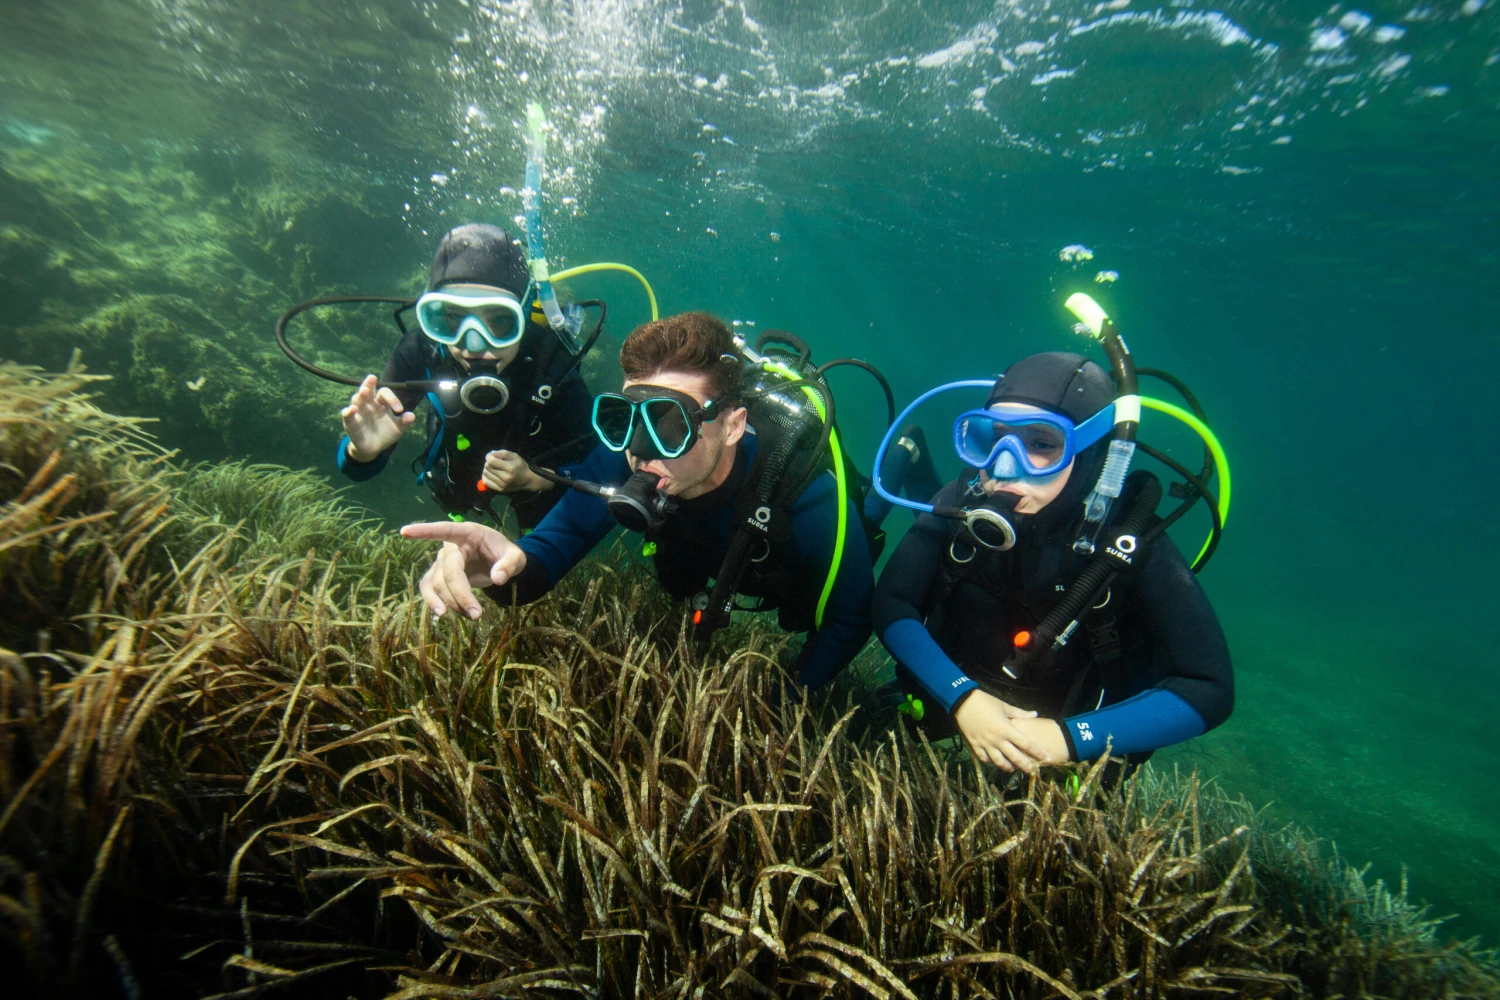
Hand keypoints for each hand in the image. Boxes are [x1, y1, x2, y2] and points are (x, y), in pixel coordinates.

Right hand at [341, 374, 413, 460]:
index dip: (392, 398)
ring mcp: (358, 411)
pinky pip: (347, 414)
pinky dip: (348, 412)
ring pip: (356, 399)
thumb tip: (412, 415)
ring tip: (364, 392)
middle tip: (372, 378)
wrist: (374, 448)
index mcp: (381, 403)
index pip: (384, 393)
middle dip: (369, 384)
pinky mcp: (350, 421)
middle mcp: (369, 404)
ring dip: (360, 395)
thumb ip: (404, 422)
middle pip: (368, 390)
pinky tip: (351, 410)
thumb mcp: (397, 429)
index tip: (399, 410)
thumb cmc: (386, 433)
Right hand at [401, 521, 527, 618]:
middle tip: (477, 614)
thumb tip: (498, 578)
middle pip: (447, 571)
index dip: (425, 531)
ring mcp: (441, 561)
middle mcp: (450, 547)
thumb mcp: (516, 556)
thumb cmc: (504, 554)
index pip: (445, 530)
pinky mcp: (438, 576)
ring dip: (450, 602)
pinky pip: (428, 589)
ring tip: (471, 616)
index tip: (405, 531)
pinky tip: (443, 613)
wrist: (499, 563)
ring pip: (436, 583)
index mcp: (467, 533)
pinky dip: (433, 602)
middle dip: (460, 594)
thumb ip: (510, 564)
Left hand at [481, 449, 547, 493]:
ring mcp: (502, 485)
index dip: (488, 456)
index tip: (491, 455)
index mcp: (509, 468)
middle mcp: (505, 477)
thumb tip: (490, 454)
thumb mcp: (514, 456)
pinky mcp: (500, 490)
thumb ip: (502, 453)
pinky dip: (486, 477)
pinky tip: (490, 474)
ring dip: (487, 469)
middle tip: (493, 462)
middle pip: (487, 467)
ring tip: (493, 468)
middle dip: (488, 462)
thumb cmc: (521, 466)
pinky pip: (486, 482)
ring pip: (485, 474)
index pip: (491, 461)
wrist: (528, 480)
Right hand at [952, 690, 1048, 773]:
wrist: (962, 702)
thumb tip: (1035, 714)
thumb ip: (1020, 713)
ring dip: (1009, 767)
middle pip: (1015, 757)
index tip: (1047, 758)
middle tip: (1034, 772)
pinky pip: (985, 759)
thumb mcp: (1004, 706)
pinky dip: (991, 762)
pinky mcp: (975, 745)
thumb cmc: (986, 702)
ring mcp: (985, 744)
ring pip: (999, 762)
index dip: (1038, 752)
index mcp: (1006, 729)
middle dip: (1026, 766)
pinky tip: (995, 762)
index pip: (1026, 744)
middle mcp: (997, 740)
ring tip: (1014, 769)